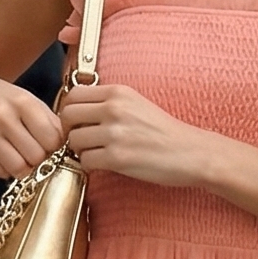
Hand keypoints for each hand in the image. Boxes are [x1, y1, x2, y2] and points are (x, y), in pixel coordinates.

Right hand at [0, 67, 64, 179]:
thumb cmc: (0, 98)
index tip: (49, 145)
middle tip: (34, 152)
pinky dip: (6, 170)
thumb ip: (49, 121)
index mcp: (22, 102)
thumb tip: (69, 145)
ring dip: (23, 168)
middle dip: (39, 159)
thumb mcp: (26, 100)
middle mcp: (3, 116)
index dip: (54, 147)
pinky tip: (4, 157)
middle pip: (36, 156)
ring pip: (18, 168)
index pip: (52, 139)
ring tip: (21, 157)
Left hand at [61, 84, 215, 185]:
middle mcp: (114, 109)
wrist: (190, 152)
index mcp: (118, 93)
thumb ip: (108, 102)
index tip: (78, 122)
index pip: (74, 95)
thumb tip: (77, 110)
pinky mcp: (117, 157)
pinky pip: (85, 161)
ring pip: (73, 140)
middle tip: (82, 140)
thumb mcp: (136, 103)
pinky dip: (90, 166)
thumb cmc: (163, 132)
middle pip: (67, 116)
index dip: (70, 111)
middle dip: (69, 130)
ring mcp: (115, 133)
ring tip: (96, 153)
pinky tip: (104, 164)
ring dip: (80, 150)